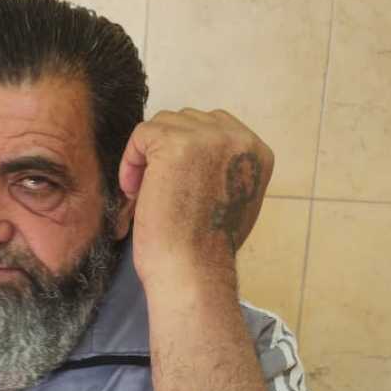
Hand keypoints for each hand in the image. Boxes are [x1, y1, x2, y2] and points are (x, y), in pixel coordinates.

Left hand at [118, 108, 273, 286]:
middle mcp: (239, 138)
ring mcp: (209, 137)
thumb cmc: (207, 248)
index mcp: (258, 151)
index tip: (178, 185)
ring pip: (163, 125)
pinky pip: (142, 135)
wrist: (193, 270)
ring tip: (144, 194)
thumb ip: (225, 168)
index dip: (188, 152)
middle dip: (166, 153)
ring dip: (148, 157)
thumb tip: (195, 153)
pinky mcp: (175, 143)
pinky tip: (134, 191)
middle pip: (188, 121)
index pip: (214, 127)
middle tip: (159, 191)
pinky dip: (131, 161)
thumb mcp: (234, 198)